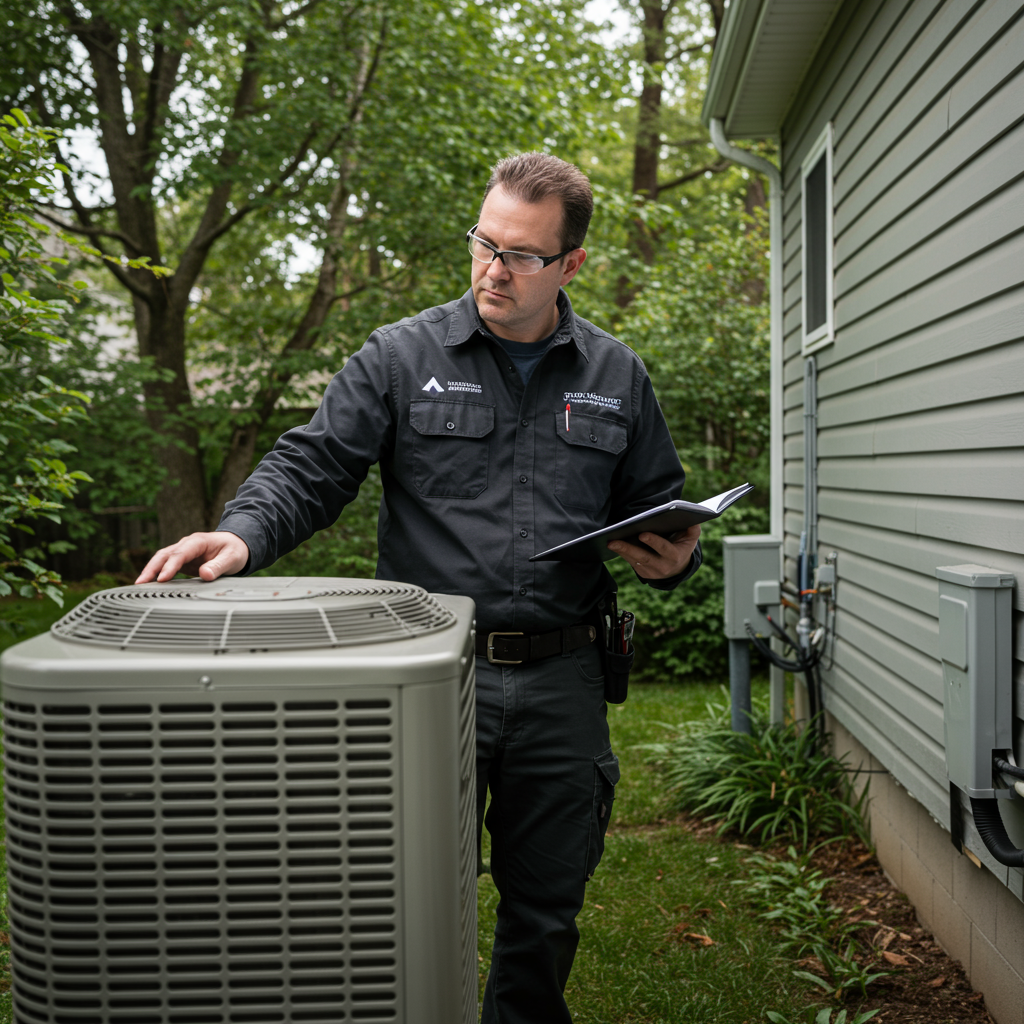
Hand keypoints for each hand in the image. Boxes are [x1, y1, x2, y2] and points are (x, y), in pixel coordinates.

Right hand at [135, 531, 249, 584]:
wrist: (237, 545)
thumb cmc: (235, 550)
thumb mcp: (232, 558)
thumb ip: (219, 566)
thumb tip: (205, 575)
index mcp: (197, 541)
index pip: (180, 554)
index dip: (170, 566)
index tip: (162, 579)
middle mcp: (186, 545)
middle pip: (164, 555)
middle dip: (152, 568)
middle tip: (141, 583)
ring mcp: (183, 553)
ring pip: (162, 560)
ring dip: (150, 571)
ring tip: (139, 586)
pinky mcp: (182, 561)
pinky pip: (166, 567)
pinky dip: (156, 574)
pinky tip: (149, 586)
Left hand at [607, 523, 700, 579]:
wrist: (678, 568)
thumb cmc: (681, 547)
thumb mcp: (690, 539)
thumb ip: (693, 530)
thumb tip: (693, 520)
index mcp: (675, 556)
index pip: (664, 549)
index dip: (654, 542)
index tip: (642, 534)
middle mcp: (663, 567)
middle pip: (644, 558)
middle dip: (628, 549)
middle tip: (613, 541)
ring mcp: (652, 572)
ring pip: (635, 561)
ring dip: (621, 551)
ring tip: (609, 542)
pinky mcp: (643, 573)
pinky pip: (631, 563)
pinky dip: (622, 554)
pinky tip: (613, 545)